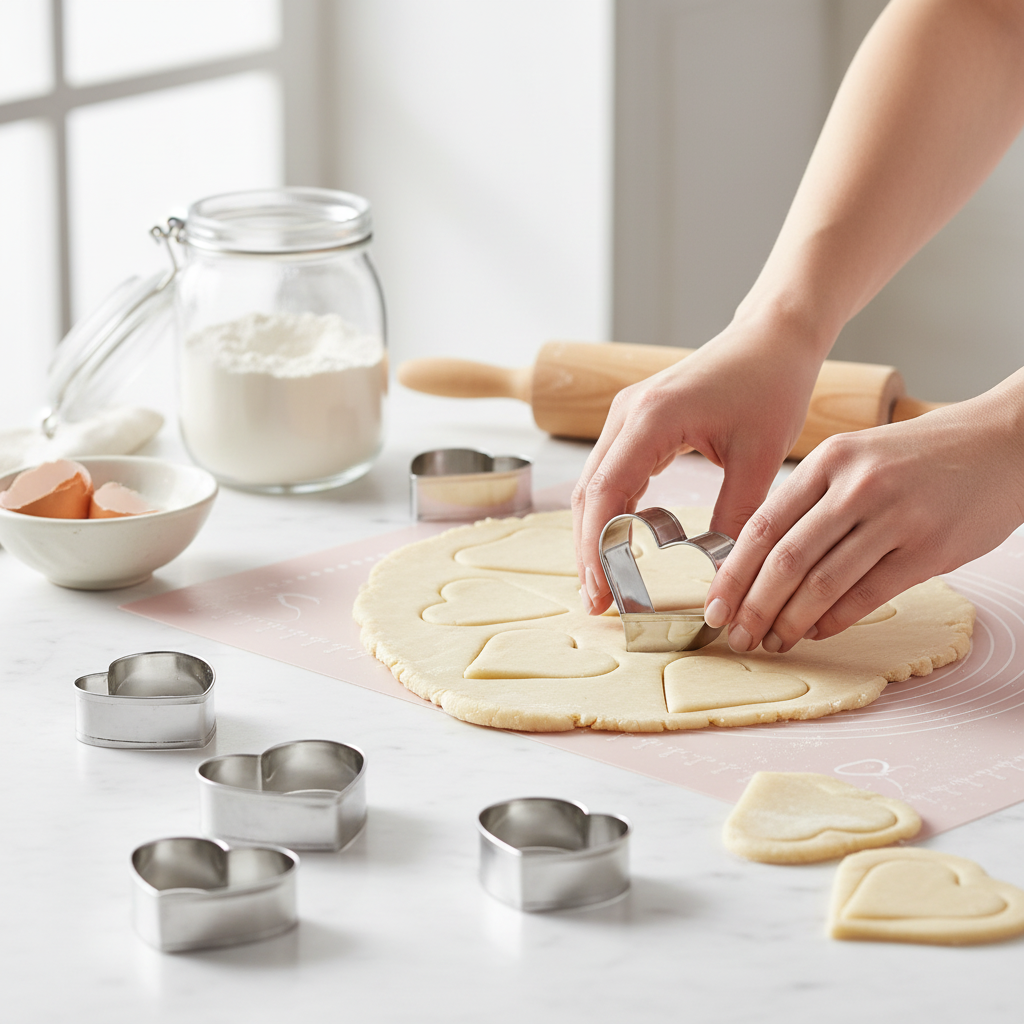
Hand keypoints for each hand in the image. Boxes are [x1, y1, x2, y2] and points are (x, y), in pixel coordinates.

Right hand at [572, 315, 823, 613]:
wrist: (772, 338)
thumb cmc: (771, 384)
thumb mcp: (761, 456)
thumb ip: (736, 515)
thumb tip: (723, 575)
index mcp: (652, 418)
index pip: (605, 493)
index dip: (597, 548)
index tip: (602, 593)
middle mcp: (626, 414)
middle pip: (588, 493)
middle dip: (588, 551)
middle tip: (597, 602)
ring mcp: (625, 416)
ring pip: (593, 485)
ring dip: (595, 534)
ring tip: (604, 584)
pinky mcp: (635, 422)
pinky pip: (610, 473)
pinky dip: (610, 512)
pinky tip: (621, 545)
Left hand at [704, 379, 1023, 652]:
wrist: (1004, 443)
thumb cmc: (919, 457)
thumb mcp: (856, 457)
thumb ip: (811, 501)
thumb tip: (761, 562)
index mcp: (828, 460)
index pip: (762, 526)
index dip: (732, 574)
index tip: (715, 606)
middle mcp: (857, 487)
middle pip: (785, 560)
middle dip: (753, 606)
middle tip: (736, 635)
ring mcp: (894, 518)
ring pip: (822, 583)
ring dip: (790, 622)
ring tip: (773, 641)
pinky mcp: (929, 549)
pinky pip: (866, 595)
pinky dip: (834, 620)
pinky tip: (817, 632)